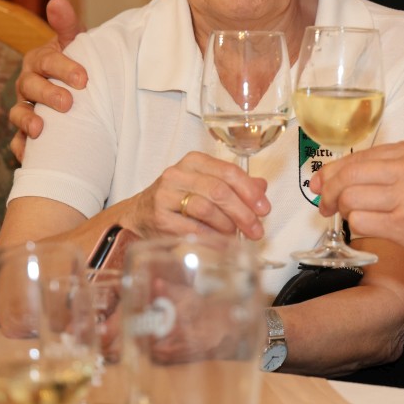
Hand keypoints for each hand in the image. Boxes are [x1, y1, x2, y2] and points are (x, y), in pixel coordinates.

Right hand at [8, 0, 87, 159]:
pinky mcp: (26, 132)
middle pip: (30, 88)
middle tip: (68, 104)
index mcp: (40, 60)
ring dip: (27, 122)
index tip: (84, 78)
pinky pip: (18, 142)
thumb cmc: (75, 62)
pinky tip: (29, 156)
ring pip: (19, 114)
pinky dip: (22, 149)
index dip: (63, 68)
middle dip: (47, 95)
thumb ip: (67, 24)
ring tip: (39, 131)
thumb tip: (57, 1)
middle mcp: (28, 84)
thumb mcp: (75, 41)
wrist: (76, 88)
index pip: (46, 61)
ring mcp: (25, 108)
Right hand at [124, 151, 272, 240]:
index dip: (250, 191)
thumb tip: (261, 187)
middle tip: (256, 229)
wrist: (139, 215)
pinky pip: (193, 228)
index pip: (228, 171)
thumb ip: (233, 184)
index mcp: (194, 161)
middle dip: (243, 212)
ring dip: (227, 225)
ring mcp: (166, 195)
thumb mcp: (205, 185)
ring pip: (206, 208)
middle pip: (219, 191)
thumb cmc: (177, 199)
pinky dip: (212, 237)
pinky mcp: (160, 218)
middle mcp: (178, 174)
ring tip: (236, 235)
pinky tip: (221, 242)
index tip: (264, 208)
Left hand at [312, 141, 403, 274]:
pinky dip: (357, 229)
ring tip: (352, 219)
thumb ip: (390, 169)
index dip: (331, 172)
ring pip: (349, 199)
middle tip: (326, 207)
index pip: (356, 157)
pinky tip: (370, 231)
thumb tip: (343, 176)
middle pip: (346, 175)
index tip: (320, 185)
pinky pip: (360, 223)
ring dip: (344, 213)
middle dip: (328, 192)